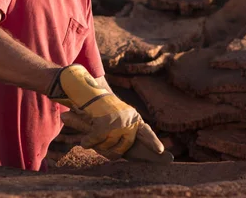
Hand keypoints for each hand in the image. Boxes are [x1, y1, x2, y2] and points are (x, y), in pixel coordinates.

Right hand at [48, 65, 163, 158]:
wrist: (90, 93)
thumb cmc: (104, 109)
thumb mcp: (120, 117)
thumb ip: (125, 132)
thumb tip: (121, 152)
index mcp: (134, 117)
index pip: (146, 131)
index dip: (152, 141)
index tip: (160, 150)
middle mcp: (128, 119)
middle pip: (124, 146)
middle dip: (113, 150)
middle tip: (104, 148)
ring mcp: (117, 121)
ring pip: (109, 145)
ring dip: (98, 144)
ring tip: (94, 136)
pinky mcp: (104, 123)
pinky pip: (96, 140)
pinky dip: (89, 142)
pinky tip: (85, 141)